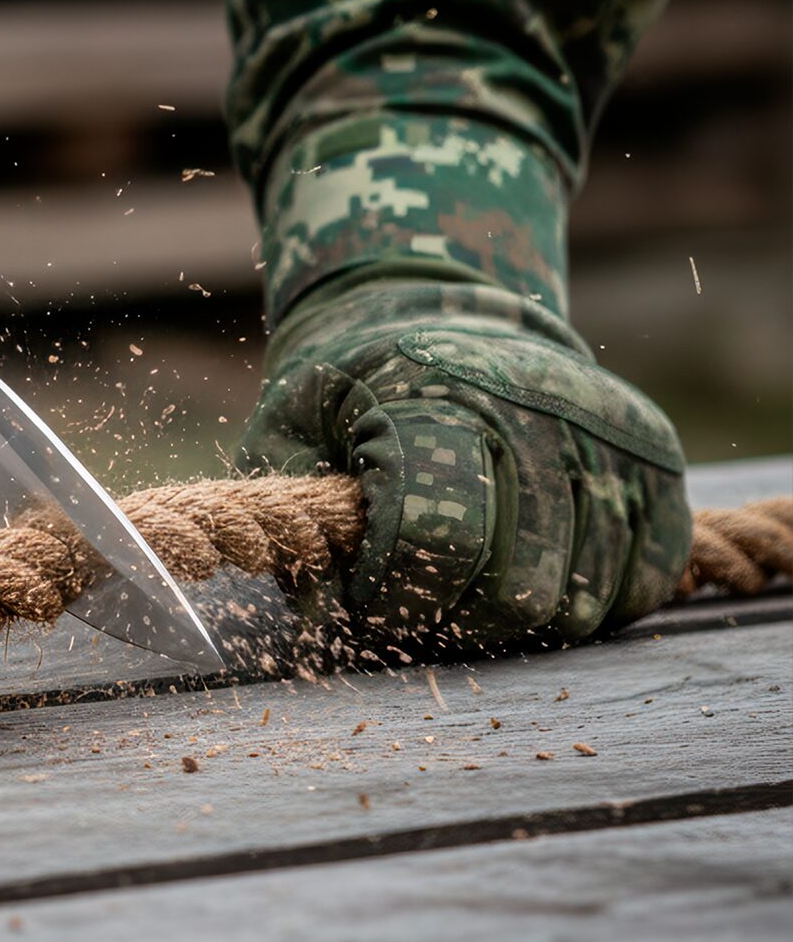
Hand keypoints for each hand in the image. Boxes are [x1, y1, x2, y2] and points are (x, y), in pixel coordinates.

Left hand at [238, 274, 690, 647]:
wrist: (441, 311)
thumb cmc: (353, 388)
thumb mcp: (288, 432)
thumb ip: (297, 528)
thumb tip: (324, 630)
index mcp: (431, 397)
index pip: (435, 541)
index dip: (395, 598)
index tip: (369, 598)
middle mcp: (532, 408)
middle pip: (515, 587)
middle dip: (456, 619)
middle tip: (422, 600)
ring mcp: (605, 429)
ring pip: (581, 597)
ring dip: (520, 619)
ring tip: (474, 580)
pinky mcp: (655, 451)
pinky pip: (647, 577)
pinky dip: (594, 602)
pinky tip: (541, 574)